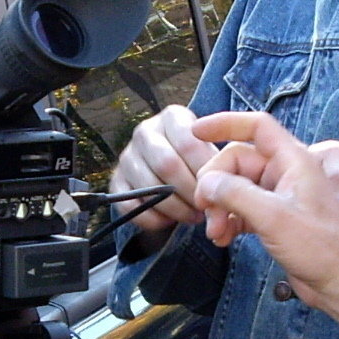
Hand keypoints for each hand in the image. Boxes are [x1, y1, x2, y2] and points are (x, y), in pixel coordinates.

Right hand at [112, 104, 217, 232]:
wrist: (170, 165)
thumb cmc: (197, 157)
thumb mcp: (210, 147)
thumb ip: (216, 159)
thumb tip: (223, 181)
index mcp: (172, 117)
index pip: (188, 142)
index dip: (204, 170)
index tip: (218, 187)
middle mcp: (145, 132)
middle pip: (167, 164)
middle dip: (190, 191)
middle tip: (206, 207)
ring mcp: (127, 156)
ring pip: (148, 185)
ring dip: (174, 208)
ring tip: (193, 216)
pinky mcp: (116, 182)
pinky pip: (129, 205)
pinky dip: (151, 218)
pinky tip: (169, 221)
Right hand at [191, 112, 338, 338]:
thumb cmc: (319, 247)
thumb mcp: (272, 216)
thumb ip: (235, 193)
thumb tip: (206, 183)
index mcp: (293, 160)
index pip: (256, 126)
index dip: (225, 123)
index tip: (196, 131)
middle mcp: (286, 173)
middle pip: (238, 161)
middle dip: (216, 184)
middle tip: (205, 209)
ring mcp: (279, 196)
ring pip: (236, 187)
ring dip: (220, 206)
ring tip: (215, 232)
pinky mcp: (274, 218)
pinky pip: (242, 209)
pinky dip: (229, 220)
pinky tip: (222, 238)